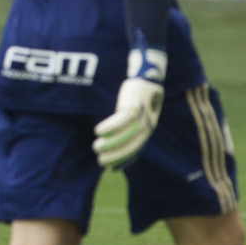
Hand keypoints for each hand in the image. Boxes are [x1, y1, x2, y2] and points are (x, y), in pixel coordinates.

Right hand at [93, 44, 166, 168]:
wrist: (148, 78)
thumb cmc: (141, 99)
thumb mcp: (140, 116)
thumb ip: (133, 131)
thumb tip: (121, 142)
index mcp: (149, 130)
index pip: (135, 151)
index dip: (121, 160)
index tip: (109, 166)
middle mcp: (147, 126)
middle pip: (130, 146)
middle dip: (114, 156)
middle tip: (100, 160)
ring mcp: (140, 116)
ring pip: (124, 135)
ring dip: (109, 143)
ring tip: (96, 146)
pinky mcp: (132, 106)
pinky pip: (119, 121)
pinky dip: (108, 127)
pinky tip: (98, 131)